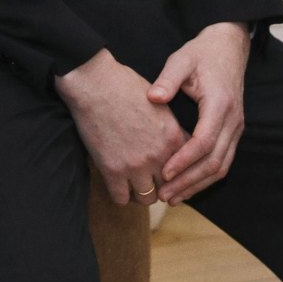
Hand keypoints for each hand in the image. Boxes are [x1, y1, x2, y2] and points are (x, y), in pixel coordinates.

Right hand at [56, 50, 187, 205]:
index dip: (178, 172)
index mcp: (173, 137)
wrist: (95, 82)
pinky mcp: (112, 170)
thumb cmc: (124, 85)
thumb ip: (170, 128)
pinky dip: (121, 194)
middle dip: (162, 185)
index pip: (187, 169)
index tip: (168, 172)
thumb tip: (175, 143)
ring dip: (142, 192)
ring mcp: (136, 165)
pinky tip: (117, 183)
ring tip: (134, 183)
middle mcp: (159, 155)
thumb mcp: (158, 103)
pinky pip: (122, 199)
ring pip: (148, 198)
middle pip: (170, 187)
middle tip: (151, 179)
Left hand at [147, 22, 249, 205]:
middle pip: (214, 161)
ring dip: (197, 184)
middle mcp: (232, 120)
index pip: (204, 141)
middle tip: (163, 195)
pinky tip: (186, 185)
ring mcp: (236, 128)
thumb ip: (167, 79)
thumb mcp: (181, 60)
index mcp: (219, 104)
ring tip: (172, 197)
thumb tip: (152, 98)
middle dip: (188, 181)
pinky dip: (206, 177)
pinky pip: (223, 161)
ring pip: (221, 166)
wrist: (227, 47)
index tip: (164, 172)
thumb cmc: (202, 53)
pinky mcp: (233, 131)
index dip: (184, 160)